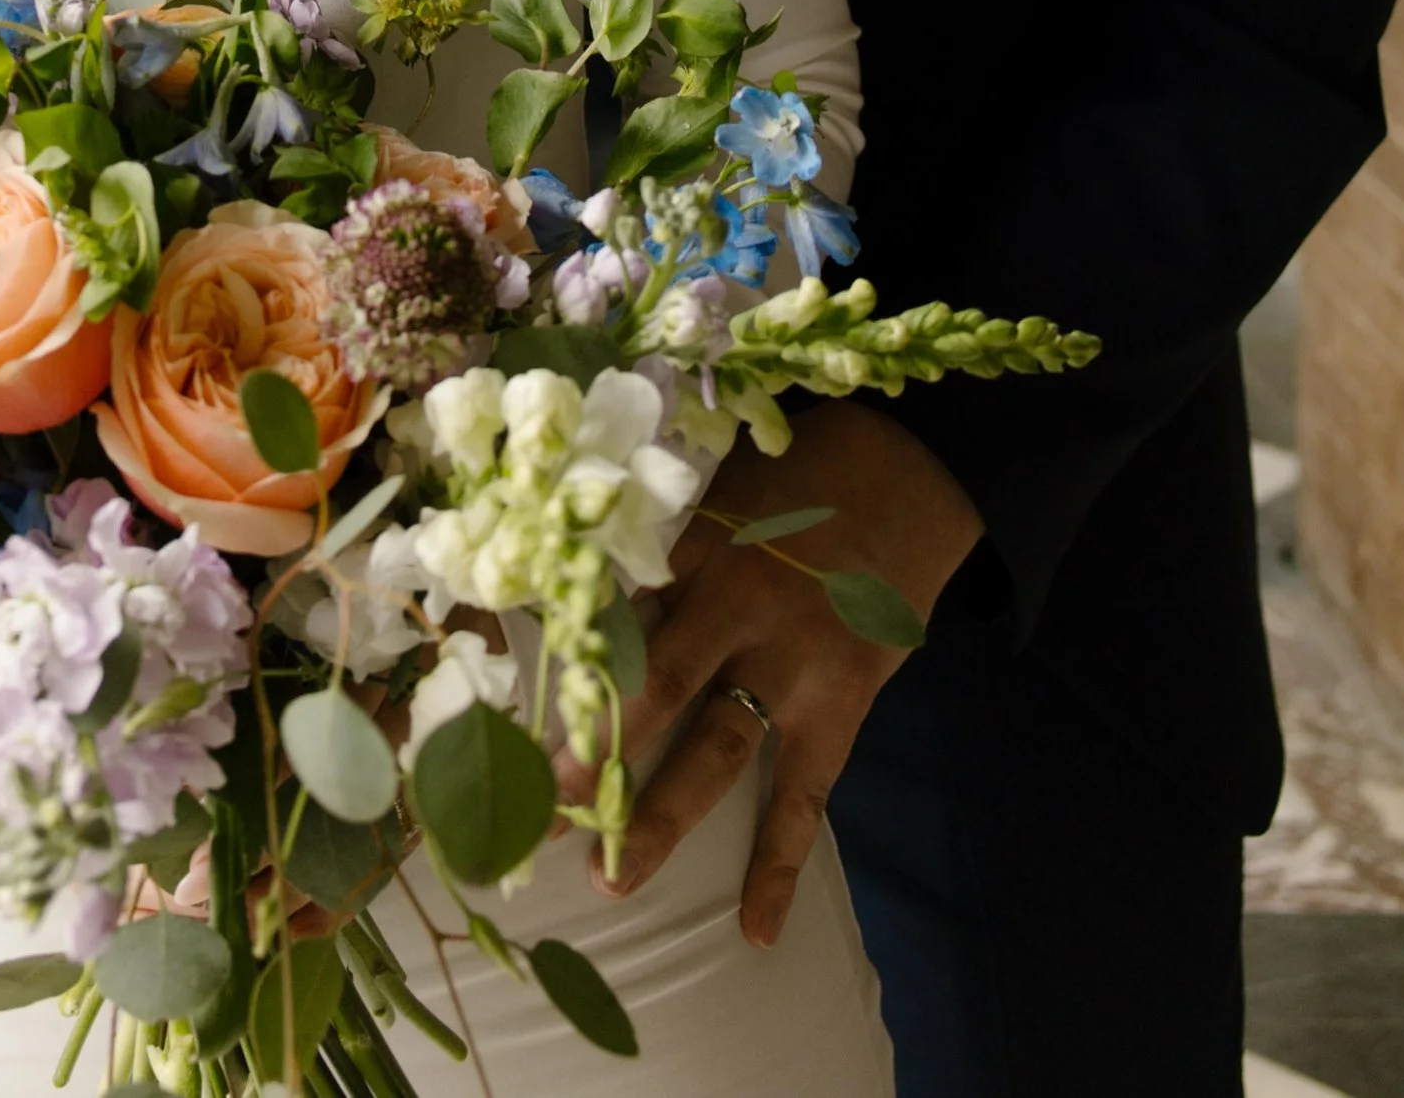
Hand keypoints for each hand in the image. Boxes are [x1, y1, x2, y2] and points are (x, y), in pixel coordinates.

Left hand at [567, 402, 979, 947]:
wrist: (908, 475)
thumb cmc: (794, 479)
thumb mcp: (715, 492)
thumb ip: (655, 545)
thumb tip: (567, 586)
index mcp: (690, 547)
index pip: (606, 609)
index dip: (554, 657)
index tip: (495, 706)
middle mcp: (733, 606)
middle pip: (650, 687)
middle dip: (590, 751)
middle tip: (535, 810)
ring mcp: (789, 662)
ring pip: (714, 750)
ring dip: (661, 816)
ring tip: (609, 876)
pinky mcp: (839, 703)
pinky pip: (804, 796)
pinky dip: (779, 863)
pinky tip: (756, 929)